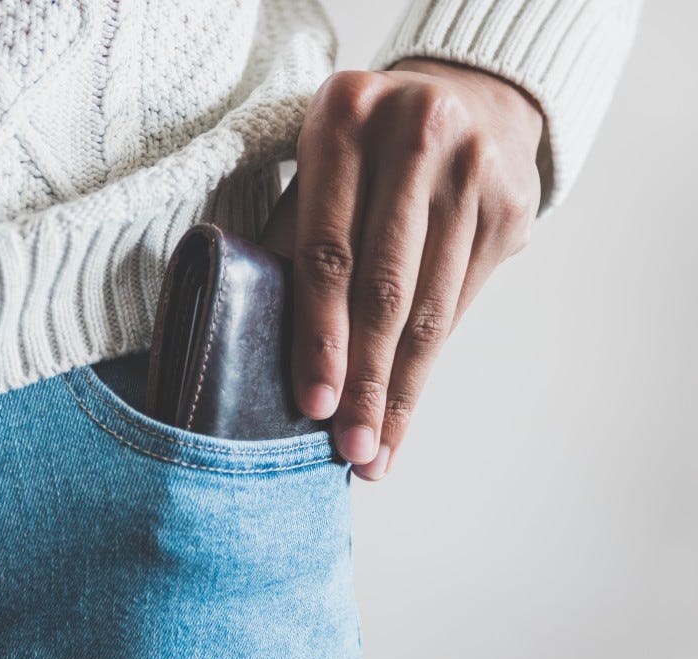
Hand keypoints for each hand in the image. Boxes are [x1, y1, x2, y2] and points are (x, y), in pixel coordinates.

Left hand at [261, 58, 543, 479]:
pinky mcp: (514, 207)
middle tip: (351, 449)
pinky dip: (432, 359)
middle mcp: (417, 132)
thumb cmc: (362, 149)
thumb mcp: (315, 169)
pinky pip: (464, 301)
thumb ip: (291, 237)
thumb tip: (257, 336)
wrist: (465, 97)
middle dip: (366, 380)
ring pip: (432, 306)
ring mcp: (476, 169)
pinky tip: (409, 401)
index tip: (314, 403)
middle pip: (385, 286)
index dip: (318, 333)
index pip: (327, 248)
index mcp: (345, 115)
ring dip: (402, 388)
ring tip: (378, 448)